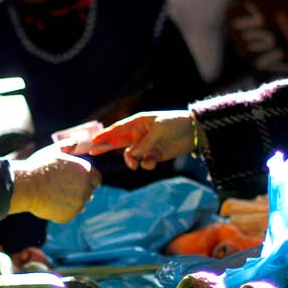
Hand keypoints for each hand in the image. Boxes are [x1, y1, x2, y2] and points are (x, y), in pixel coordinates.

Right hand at [9, 144, 101, 222]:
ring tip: (53, 194)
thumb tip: (75, 141)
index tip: (76, 179)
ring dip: (71, 201)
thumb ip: (67, 145)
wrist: (27, 186)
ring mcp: (78, 205)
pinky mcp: (69, 216)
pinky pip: (68, 213)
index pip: (96, 179)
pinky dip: (62, 210)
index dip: (88, 179)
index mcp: (86, 172)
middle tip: (61, 186)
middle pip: (88, 192)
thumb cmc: (39, 166)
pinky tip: (49, 202)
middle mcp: (86, 189)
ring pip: (78, 204)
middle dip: (78, 190)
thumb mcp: (54, 151)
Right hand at [72, 110, 191, 170]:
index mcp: (138, 123)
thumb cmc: (175, 123)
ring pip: (132, 156)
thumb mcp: (158, 130)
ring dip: (131, 161)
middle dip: (106, 148)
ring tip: (135, 164)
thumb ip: (144, 143)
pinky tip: (153, 161)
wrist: (194, 132)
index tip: (93, 140)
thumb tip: (132, 156)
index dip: (105, 135)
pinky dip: (146, 164)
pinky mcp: (155, 156)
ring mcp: (146, 146)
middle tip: (93, 153)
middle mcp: (139, 134)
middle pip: (118, 142)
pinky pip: (144, 163)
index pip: (118, 129)